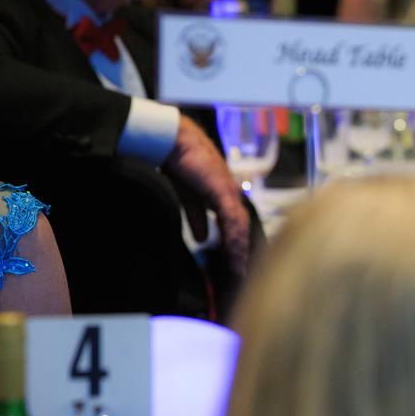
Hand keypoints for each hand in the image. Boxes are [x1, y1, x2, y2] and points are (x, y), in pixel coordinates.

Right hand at [164, 115, 249, 277]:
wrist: (172, 142)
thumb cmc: (181, 164)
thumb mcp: (189, 197)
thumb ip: (198, 217)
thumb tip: (204, 239)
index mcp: (225, 196)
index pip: (236, 225)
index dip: (236, 245)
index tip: (236, 265)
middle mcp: (232, 194)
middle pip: (241, 228)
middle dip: (241, 252)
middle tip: (241, 273)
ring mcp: (229, 192)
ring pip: (239, 226)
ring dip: (239, 249)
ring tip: (238, 269)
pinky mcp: (222, 189)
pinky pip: (231, 218)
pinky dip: (232, 237)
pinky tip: (233, 252)